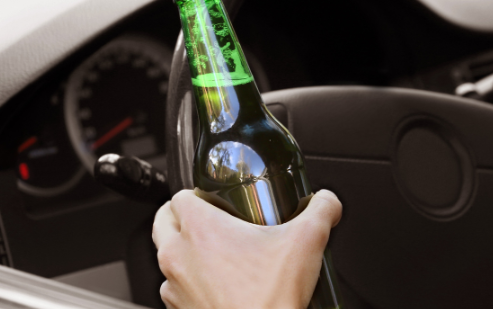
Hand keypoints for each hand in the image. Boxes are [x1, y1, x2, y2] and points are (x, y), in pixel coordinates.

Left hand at [152, 189, 342, 308]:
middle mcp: (178, 256)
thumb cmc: (272, 300)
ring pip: (168, 257)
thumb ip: (322, 210)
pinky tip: (220, 288)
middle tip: (212, 222)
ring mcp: (173, 287)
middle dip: (183, 218)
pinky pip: (176, 289)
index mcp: (199, 229)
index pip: (180, 195)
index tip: (218, 200)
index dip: (199, 193)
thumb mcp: (308, 242)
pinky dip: (192, 284)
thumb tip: (327, 203)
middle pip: (164, 222)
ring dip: (187, 253)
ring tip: (219, 258)